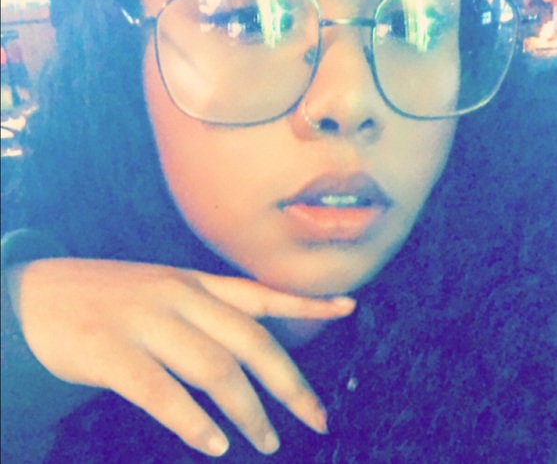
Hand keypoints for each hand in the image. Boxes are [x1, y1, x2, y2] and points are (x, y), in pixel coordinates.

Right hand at [14, 258, 355, 455]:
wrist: (37, 296)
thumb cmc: (110, 298)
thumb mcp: (163, 291)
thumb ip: (205, 311)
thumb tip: (248, 350)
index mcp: (194, 282)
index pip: (262, 294)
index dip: (307, 304)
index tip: (349, 308)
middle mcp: (179, 297)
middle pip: (251, 342)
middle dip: (289, 383)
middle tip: (316, 419)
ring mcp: (146, 322)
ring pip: (214, 371)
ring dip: (247, 412)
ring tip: (267, 442)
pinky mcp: (112, 352)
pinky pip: (163, 393)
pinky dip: (192, 423)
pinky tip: (213, 445)